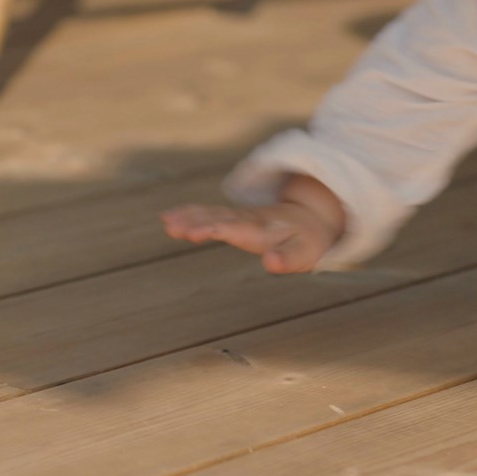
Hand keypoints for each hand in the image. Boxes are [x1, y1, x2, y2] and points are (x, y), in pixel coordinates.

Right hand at [160, 201, 341, 273]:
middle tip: (170, 226)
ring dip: (188, 215)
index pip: (234, 228)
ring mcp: (239, 216)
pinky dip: (190, 212)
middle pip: (217, 217)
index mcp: (261, 228)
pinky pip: (209, 212)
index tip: (193, 233)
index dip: (213, 229)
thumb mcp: (304, 254)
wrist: (311, 218)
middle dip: (194, 221)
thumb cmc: (307, 240)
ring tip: (165, 220)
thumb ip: (287, 259)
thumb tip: (270, 263)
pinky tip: (170, 217)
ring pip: (210, 213)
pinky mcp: (233, 218)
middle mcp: (247, 219)